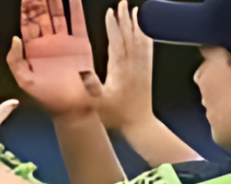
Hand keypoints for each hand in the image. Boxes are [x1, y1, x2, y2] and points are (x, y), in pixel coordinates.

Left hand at [7, 0, 94, 116]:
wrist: (73, 108)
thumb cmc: (49, 99)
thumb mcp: (25, 82)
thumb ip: (15, 61)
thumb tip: (14, 39)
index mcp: (34, 52)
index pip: (27, 25)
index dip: (25, 10)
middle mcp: (49, 44)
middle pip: (42, 15)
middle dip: (39, 1)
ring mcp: (65, 42)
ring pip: (58, 15)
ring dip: (55, 0)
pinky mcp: (81, 44)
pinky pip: (78, 22)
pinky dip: (76, 8)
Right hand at [82, 1, 154, 131]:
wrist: (139, 124)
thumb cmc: (116, 115)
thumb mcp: (98, 104)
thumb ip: (91, 87)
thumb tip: (82, 71)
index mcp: (119, 70)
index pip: (116, 42)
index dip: (114, 26)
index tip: (111, 12)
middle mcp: (133, 65)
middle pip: (129, 36)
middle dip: (126, 18)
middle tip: (123, 3)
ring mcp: (141, 67)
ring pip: (140, 40)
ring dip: (137, 23)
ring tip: (135, 9)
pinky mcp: (147, 71)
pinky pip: (148, 49)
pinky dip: (146, 36)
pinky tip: (145, 29)